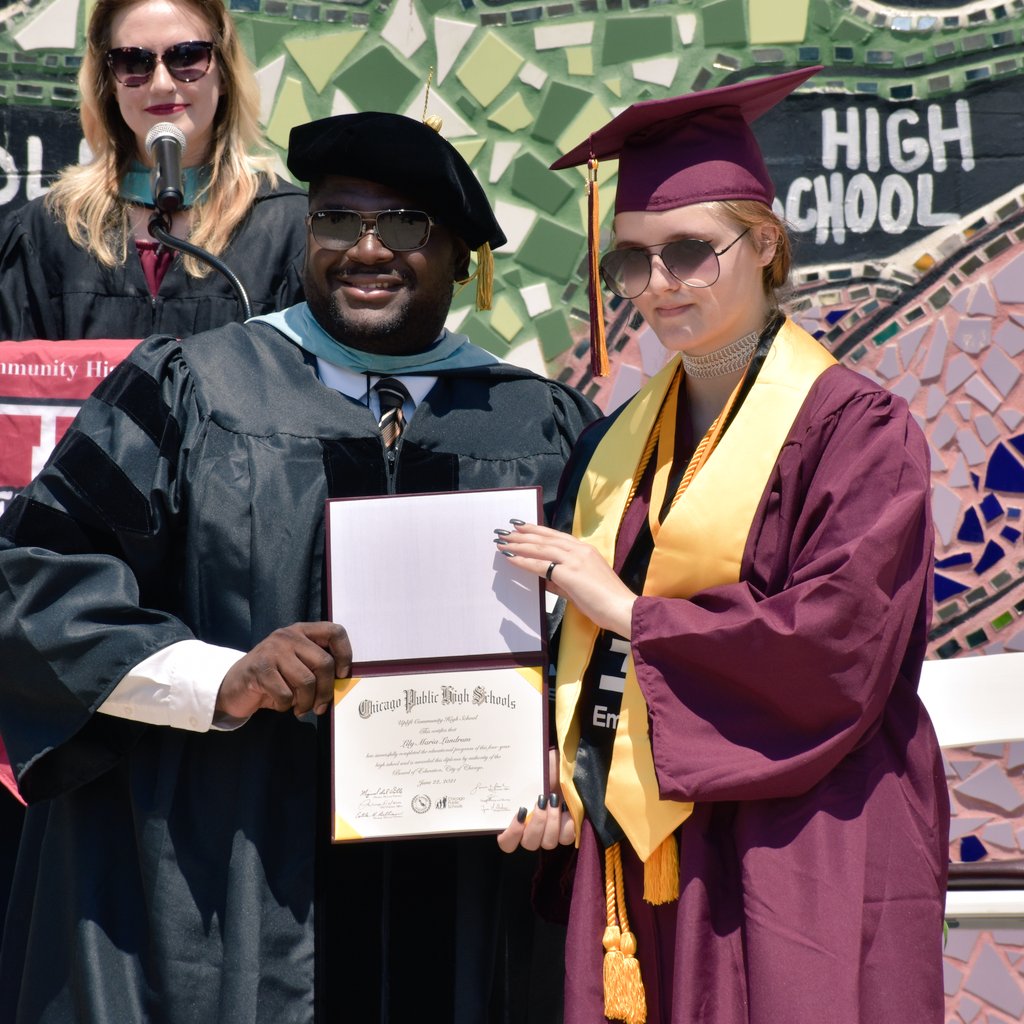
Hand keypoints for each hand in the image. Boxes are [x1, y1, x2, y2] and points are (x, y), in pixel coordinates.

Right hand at [216, 621, 351, 719]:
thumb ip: (317, 667)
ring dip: (307, 702)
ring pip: (306, 681)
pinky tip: (282, 705)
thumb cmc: (273, 678)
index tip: (342, 674)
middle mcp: (288, 636)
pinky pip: (286, 694)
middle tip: (320, 706)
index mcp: (302, 631)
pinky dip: (287, 706)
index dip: (345, 654)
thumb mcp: (298, 666)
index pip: (335, 632)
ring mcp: (273, 650)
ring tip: (300, 707)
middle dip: (326, 691)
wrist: (234, 686)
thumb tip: (341, 684)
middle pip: (324, 662)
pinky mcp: (260, 668)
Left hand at [494, 522, 636, 636]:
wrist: (621, 609)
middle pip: (545, 538)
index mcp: (585, 550)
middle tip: (506, 531)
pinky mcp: (569, 573)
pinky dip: (523, 561)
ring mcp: (574, 560)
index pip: (556, 536)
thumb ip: (562, 581)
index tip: (522, 527)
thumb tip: (545, 580)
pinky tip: (511, 558)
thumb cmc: (605, 601)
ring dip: (519, 544)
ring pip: (541, 547)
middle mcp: (579, 550)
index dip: (538, 530)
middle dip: (523, 534)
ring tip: (503, 542)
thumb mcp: (581, 586)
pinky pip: (540, 565)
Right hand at [497, 748, 574, 852]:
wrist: (563, 766)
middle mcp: (531, 831)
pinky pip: (566, 838)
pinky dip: (566, 824)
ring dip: (552, 822)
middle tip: (541, 801)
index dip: (511, 834)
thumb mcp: (527, 776)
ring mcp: (549, 833)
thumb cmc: (541, 771)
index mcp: (516, 821)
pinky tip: (566, 808)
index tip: (520, 812)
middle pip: (529, 844)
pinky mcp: (566, 831)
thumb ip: (517, 787)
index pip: (506, 843)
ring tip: (554, 800)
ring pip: (548, 843)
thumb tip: (514, 790)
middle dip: (537, 824)